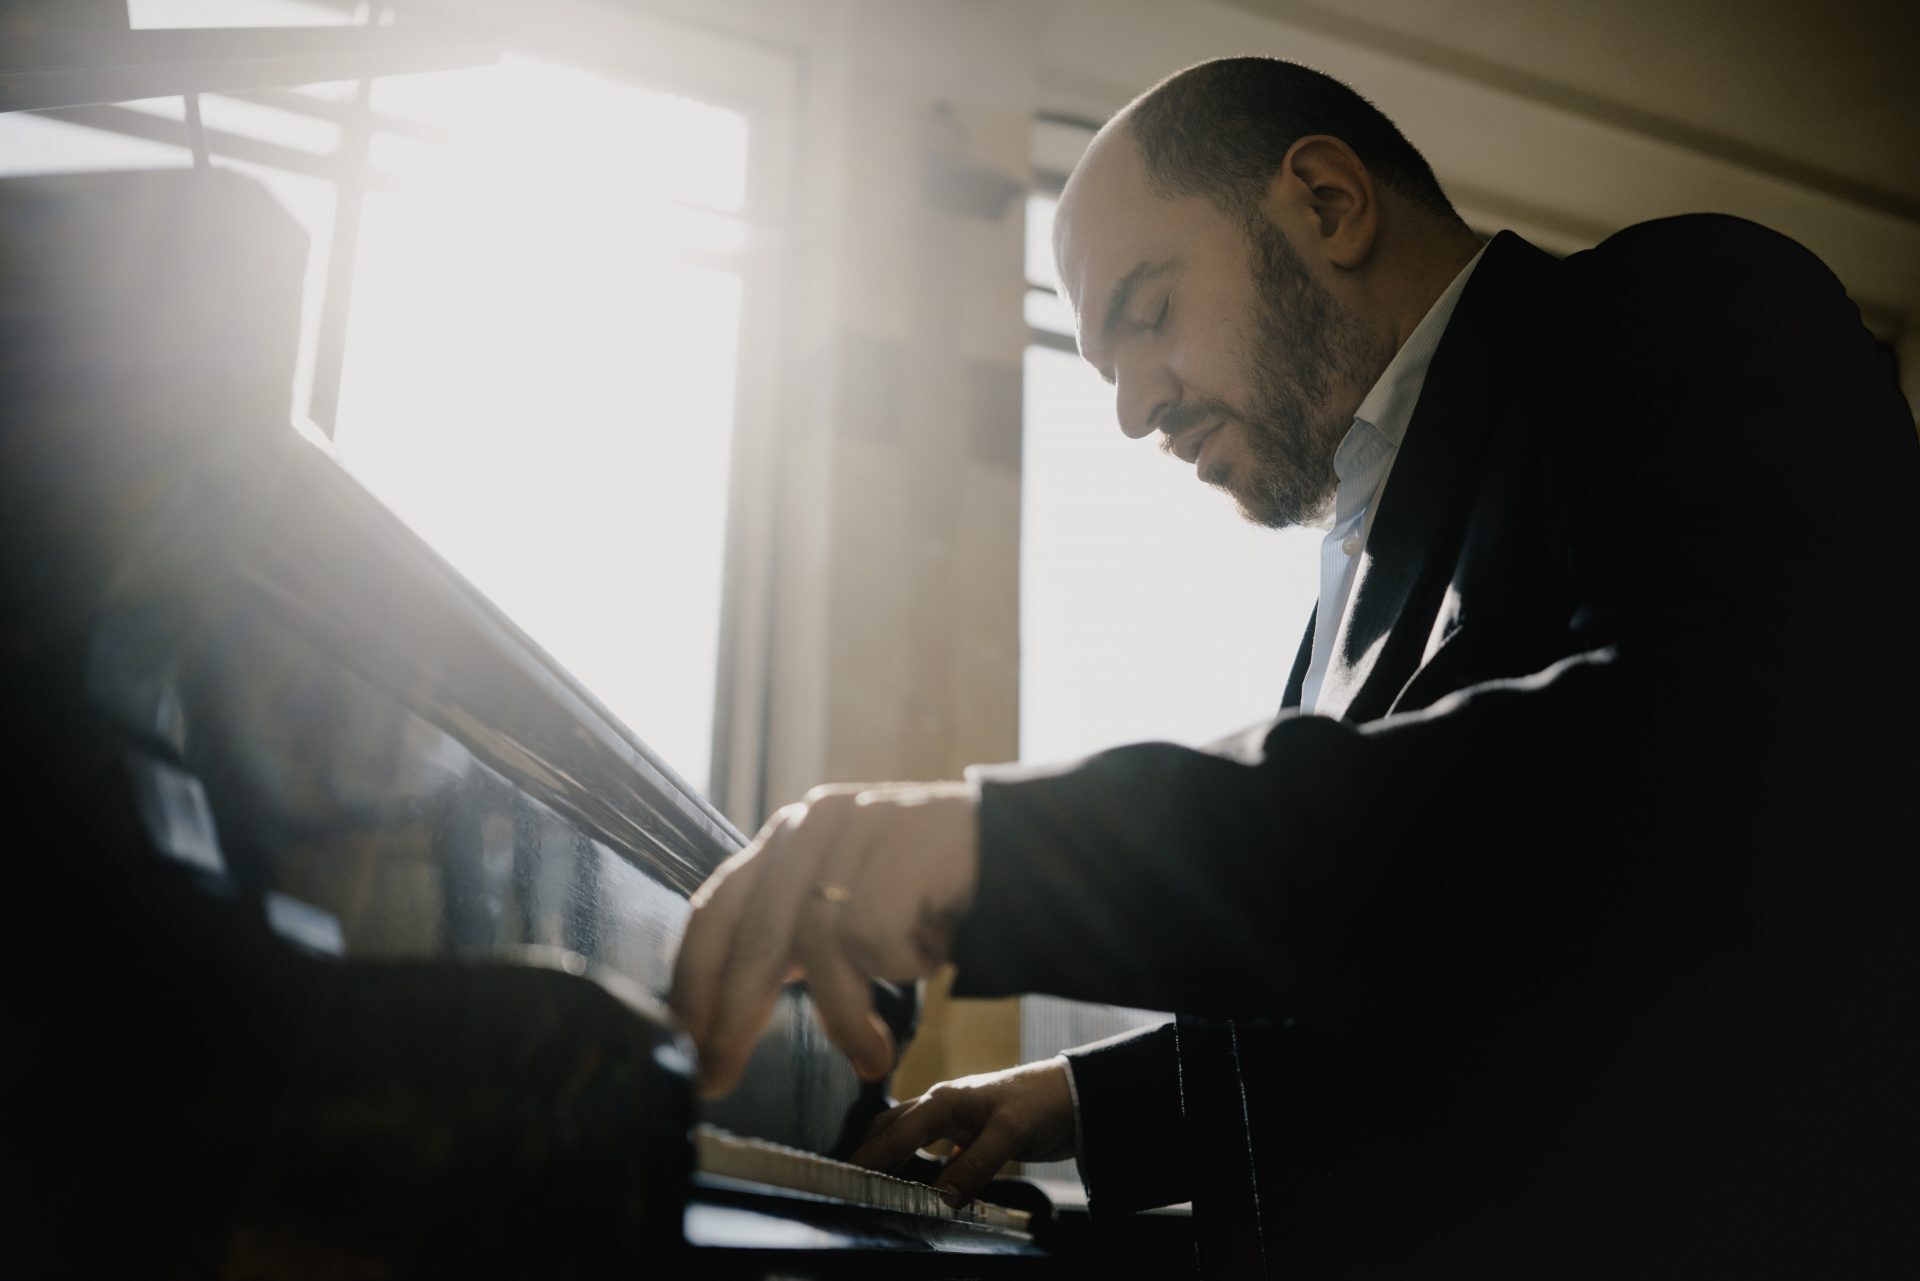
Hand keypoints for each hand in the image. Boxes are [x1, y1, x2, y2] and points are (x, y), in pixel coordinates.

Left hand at [671, 781, 978, 1097]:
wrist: (1022, 853)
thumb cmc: (928, 894)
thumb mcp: (849, 909)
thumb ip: (792, 940)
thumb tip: (724, 1015)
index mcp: (787, 841)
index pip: (715, 908)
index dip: (691, 978)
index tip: (683, 1039)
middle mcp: (810, 827)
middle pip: (752, 933)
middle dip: (733, 1016)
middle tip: (719, 1074)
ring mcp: (854, 833)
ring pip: (816, 947)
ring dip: (841, 1018)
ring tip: (871, 1057)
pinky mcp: (896, 850)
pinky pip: (872, 942)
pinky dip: (894, 978)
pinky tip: (924, 973)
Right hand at [849, 1060, 1075, 1207]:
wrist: (1074, 1094)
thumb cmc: (1042, 1102)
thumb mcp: (1009, 1133)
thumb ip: (976, 1165)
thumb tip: (943, 1198)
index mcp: (946, 1100)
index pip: (898, 1132)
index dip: (872, 1156)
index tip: (848, 1176)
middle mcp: (945, 1106)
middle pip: (893, 1127)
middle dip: (869, 1151)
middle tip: (848, 1180)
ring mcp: (957, 1119)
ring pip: (911, 1136)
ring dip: (891, 1156)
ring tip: (873, 1182)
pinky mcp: (970, 1132)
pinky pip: (935, 1150)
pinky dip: (920, 1165)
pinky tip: (920, 1184)